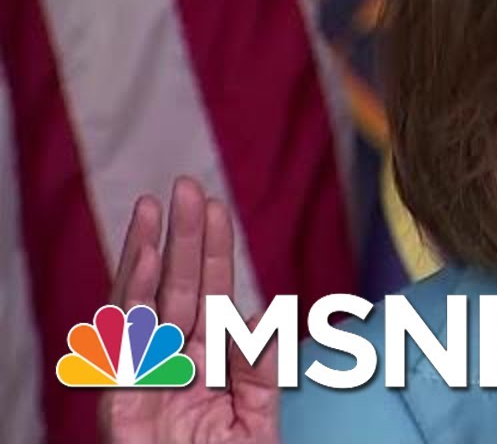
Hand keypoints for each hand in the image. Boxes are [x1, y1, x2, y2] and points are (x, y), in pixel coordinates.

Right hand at [99, 177, 279, 443]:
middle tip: (184, 186)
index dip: (211, 250)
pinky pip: (120, 362)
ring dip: (144, 263)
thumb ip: (262, 371)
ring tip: (151, 216)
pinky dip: (124, 321)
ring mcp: (144, 387)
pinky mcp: (122, 415)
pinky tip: (132, 280)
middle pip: (175, 291)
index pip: (209, 295)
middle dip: (179, 240)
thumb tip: (267, 313)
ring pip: (140, 314)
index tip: (214, 205)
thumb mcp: (258, 421)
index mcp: (208, 364)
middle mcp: (173, 367)